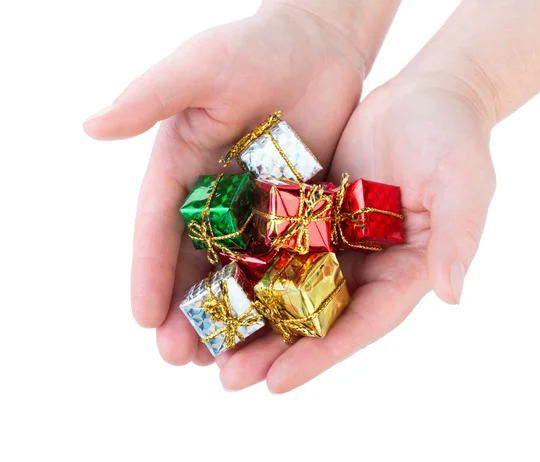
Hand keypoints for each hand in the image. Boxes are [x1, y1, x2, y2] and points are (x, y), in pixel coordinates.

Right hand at [83, 6, 364, 365]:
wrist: (320, 43)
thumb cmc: (255, 47)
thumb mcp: (198, 70)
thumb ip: (148, 99)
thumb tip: (90, 127)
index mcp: (182, 169)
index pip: (158, 229)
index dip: (149, 272)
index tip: (141, 318)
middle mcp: (215, 197)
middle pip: (195, 262)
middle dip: (185, 309)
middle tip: (178, 358)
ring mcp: (258, 207)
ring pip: (238, 270)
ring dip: (229, 314)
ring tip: (223, 362)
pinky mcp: (298, 209)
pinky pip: (286, 257)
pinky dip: (278, 292)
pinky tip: (278, 327)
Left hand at [217, 74, 495, 391]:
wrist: (425, 95)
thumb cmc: (452, 138)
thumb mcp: (463, 184)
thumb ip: (457, 237)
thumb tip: (451, 294)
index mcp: (404, 272)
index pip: (361, 323)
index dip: (320, 354)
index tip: (276, 383)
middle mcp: (365, 266)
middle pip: (317, 316)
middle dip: (274, 350)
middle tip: (228, 379)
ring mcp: (335, 241)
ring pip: (289, 287)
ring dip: (252, 316)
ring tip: (207, 346)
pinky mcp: (311, 214)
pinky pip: (276, 244)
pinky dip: (247, 265)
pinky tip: (210, 282)